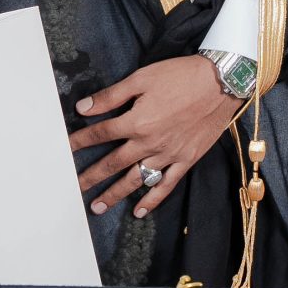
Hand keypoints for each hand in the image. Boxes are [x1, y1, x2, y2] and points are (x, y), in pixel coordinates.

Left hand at [69, 57, 243, 219]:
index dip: (80, 141)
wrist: (222, 83)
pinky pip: (166, 185)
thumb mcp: (142, 78)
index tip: (65, 149)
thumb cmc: (181, 76)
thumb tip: (84, 108)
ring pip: (135, 180)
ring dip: (114, 194)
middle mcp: (149, 143)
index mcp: (136, 121)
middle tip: (73, 188)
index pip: (100, 134)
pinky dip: (152, 200)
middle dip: (91, 176)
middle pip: (112, 163)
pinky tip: (139, 211)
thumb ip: (111, 96)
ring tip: (97, 207)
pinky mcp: (186, 159)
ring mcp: (168, 155)